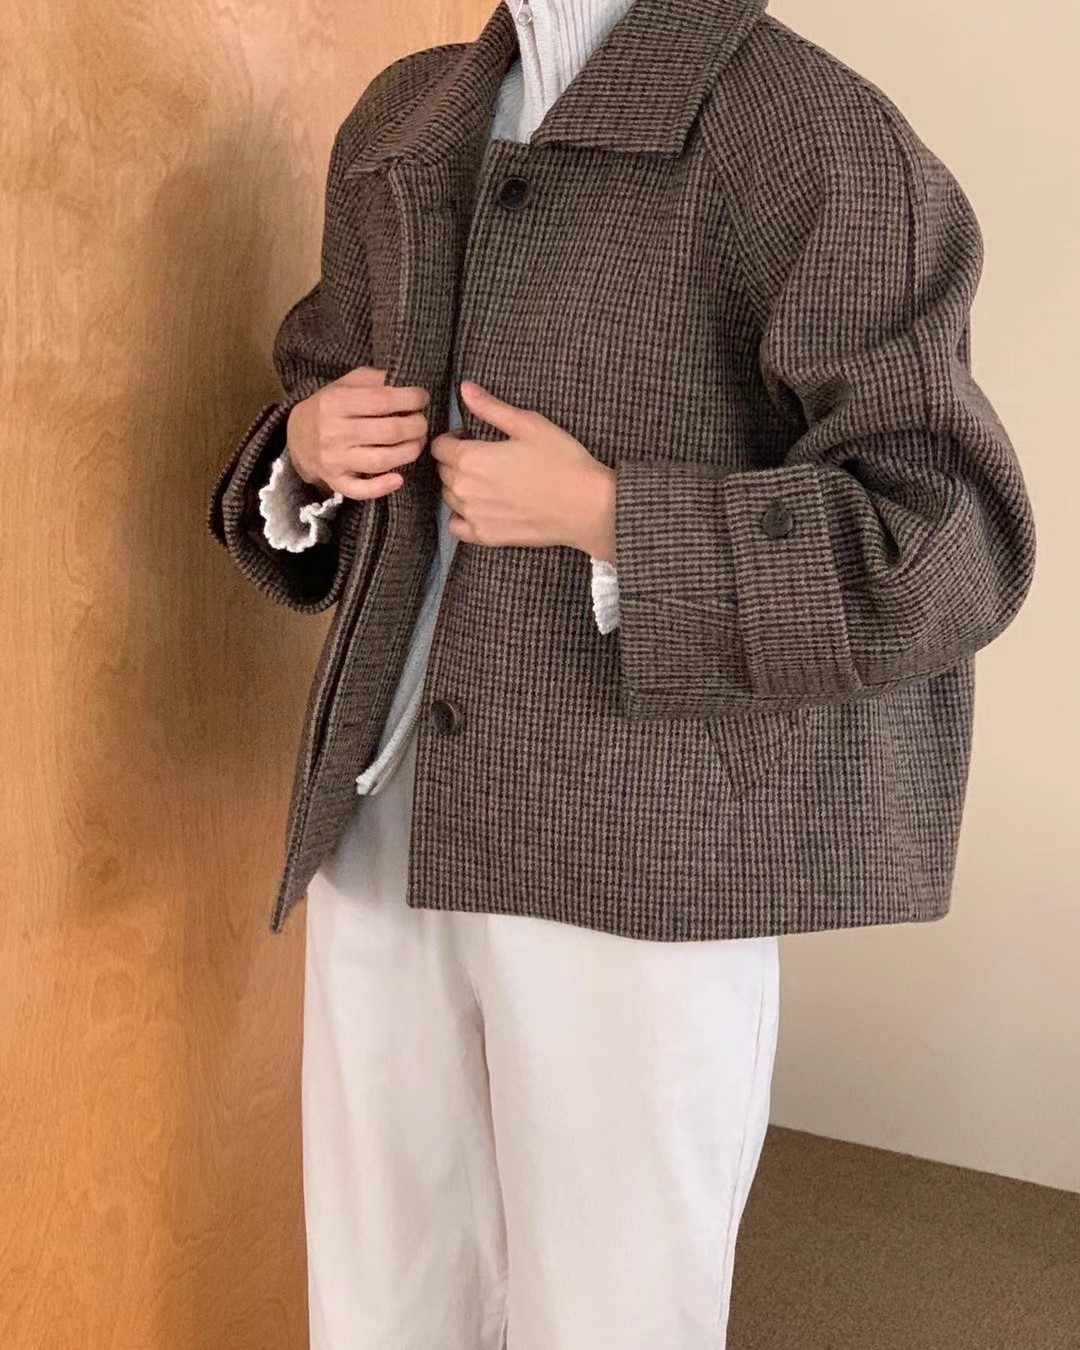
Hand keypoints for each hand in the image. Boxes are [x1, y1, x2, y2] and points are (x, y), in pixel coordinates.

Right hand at [286, 367, 430, 500]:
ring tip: (418, 443)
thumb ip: (372, 380)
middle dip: (415, 426)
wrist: (297, 436)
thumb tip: (403, 381)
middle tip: (422, 423)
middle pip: (388, 431)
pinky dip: (382, 487)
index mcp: (336, 402)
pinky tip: (399, 479)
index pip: (382, 400)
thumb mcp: (344, 384)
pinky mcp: (336, 481)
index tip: (422, 398)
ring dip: (409, 452)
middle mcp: (334, 431)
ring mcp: (334, 459)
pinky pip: (360, 490)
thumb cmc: (329, 407)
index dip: (410, 399)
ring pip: (381, 461)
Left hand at [430, 381, 615, 560]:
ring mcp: (473, 515)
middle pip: (443, 471)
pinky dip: (462, 516)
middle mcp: (464, 488)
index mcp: (470, 458)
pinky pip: (457, 526)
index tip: (472, 437)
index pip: (439, 446)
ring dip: (460, 487)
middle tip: (485, 459)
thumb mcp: (529, 424)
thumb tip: (465, 388)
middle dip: (457, 461)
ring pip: (449, 497)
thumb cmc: (562, 461)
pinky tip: (481, 508)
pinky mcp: (486, 536)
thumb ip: (491, 408)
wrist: (586, 506)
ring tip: (487, 482)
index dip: (454, 438)